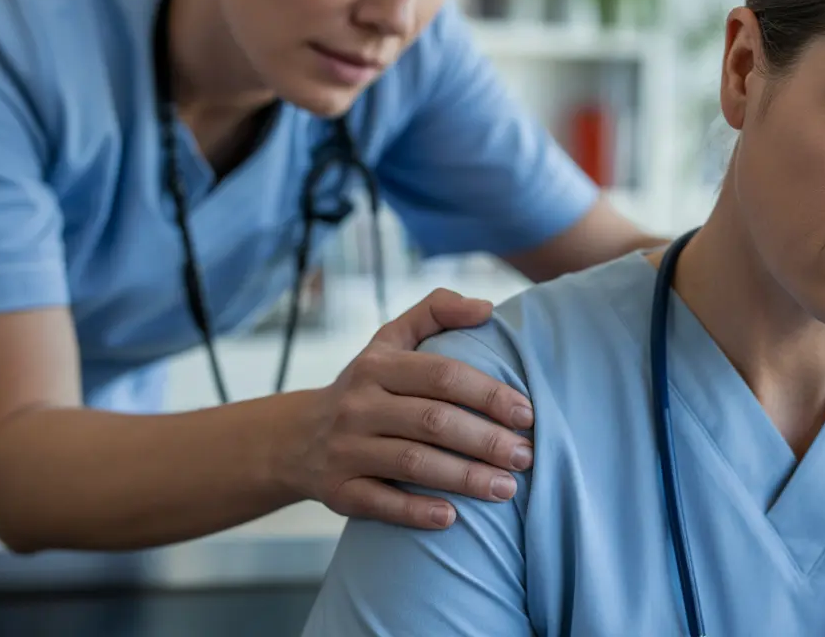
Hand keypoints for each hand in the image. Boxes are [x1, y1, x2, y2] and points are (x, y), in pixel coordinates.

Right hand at [287, 289, 535, 529]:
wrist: (297, 438)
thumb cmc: (368, 385)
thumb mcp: (392, 339)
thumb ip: (437, 311)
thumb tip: (487, 307)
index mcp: (379, 365)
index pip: (443, 375)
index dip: (488, 394)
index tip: (527, 413)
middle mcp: (359, 405)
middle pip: (433, 421)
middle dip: (486, 440)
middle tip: (526, 456)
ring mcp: (346, 449)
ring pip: (413, 464)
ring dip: (465, 478)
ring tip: (507, 488)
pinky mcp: (338, 491)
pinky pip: (379, 502)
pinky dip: (416, 512)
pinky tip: (453, 518)